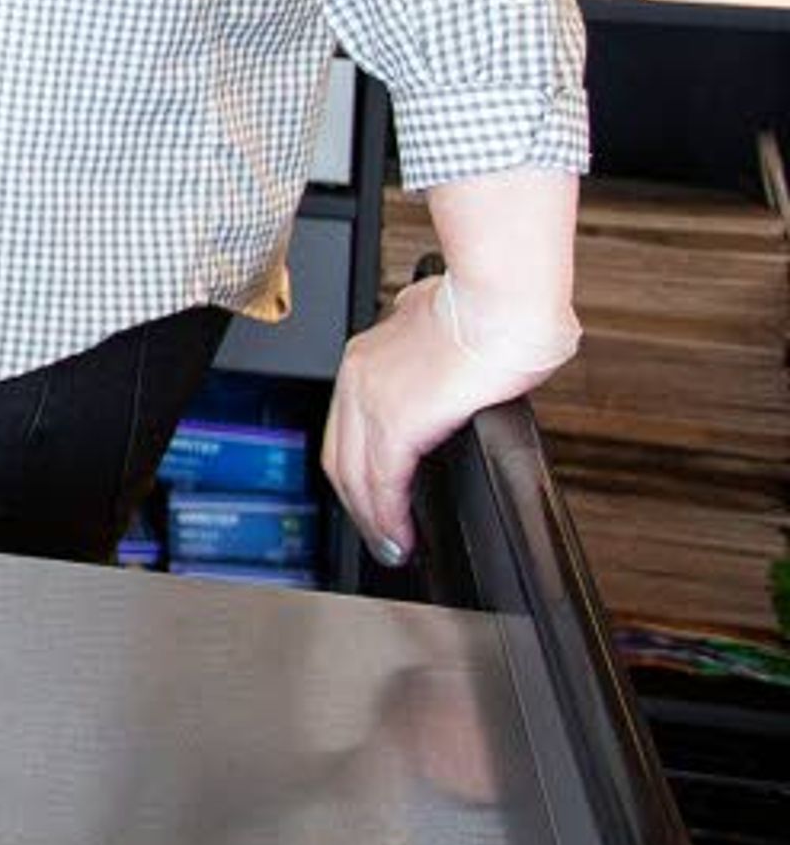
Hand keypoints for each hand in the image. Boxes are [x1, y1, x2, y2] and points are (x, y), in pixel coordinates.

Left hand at [324, 275, 579, 566]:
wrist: (504, 298)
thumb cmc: (496, 306)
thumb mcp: (448, 328)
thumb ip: (435, 349)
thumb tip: (449, 361)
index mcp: (370, 352)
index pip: (345, 424)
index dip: (355, 466)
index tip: (371, 495)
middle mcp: (360, 374)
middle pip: (340, 454)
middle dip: (356, 502)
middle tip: (378, 534)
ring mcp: (373, 398)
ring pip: (354, 474)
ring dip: (371, 518)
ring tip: (390, 546)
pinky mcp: (398, 421)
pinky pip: (382, 481)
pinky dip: (387, 516)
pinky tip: (400, 534)